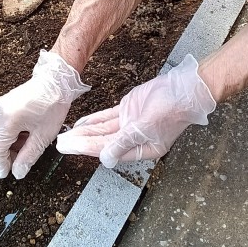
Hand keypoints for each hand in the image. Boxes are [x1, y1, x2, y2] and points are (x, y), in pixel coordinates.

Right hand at [0, 50, 89, 179]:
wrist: (56, 81)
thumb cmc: (53, 105)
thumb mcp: (44, 136)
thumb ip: (28, 156)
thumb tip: (18, 172)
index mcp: (9, 119)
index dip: (0, 163)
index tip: (5, 174)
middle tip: (12, 164)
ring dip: (2, 145)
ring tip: (22, 149)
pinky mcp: (3, 104)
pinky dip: (5, 135)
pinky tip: (21, 137)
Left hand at [57, 54, 214, 166]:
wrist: (185, 88)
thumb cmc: (173, 109)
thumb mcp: (147, 127)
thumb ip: (124, 142)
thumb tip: (105, 158)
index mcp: (142, 150)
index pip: (109, 150)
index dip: (88, 148)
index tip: (70, 147)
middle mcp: (134, 139)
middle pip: (103, 142)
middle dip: (82, 142)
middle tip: (61, 144)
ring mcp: (130, 124)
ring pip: (103, 130)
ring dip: (85, 132)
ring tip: (66, 136)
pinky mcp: (128, 110)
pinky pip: (107, 117)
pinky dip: (94, 120)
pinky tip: (81, 124)